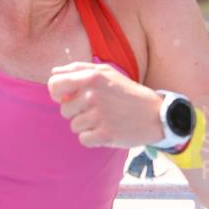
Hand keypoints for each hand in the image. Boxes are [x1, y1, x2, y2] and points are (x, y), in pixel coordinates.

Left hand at [47, 62, 162, 148]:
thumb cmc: (127, 92)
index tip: (67, 97)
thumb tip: (53, 73)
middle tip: (98, 109)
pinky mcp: (104, 134)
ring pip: (74, 126)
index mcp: (91, 77)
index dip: (57, 94)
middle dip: (77, 112)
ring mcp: (98, 116)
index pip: (54, 86)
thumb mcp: (107, 73)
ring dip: (86, 125)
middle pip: (64, 110)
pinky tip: (107, 130)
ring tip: (105, 119)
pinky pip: (83, 139)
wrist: (155, 114)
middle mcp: (92, 95)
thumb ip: (79, 70)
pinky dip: (93, 138)